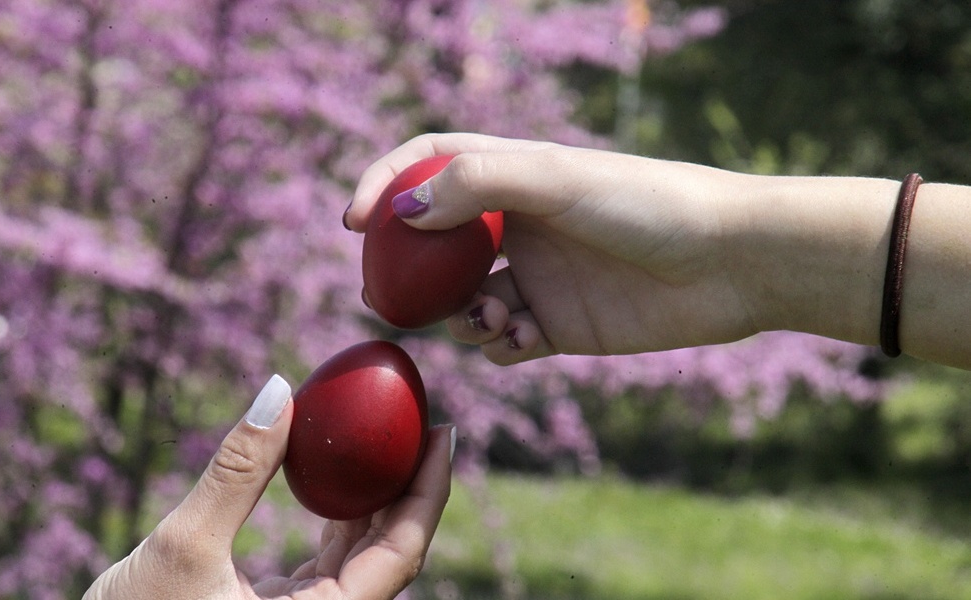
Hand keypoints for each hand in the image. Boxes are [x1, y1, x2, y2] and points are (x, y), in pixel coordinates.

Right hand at [84, 375, 453, 599]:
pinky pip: (329, 562)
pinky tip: (336, 476)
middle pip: (391, 550)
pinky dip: (337, 516)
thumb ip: (236, 472)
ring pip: (361, 556)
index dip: (430, 490)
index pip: (401, 553)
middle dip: (411, 484)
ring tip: (388, 437)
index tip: (445, 430)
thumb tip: (279, 391)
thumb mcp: (182, 548)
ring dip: (375, 497)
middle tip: (424, 420)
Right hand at [346, 133, 758, 363]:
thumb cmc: (647, 203)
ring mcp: (538, 278)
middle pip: (436, 248)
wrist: (728, 263)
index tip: (353, 221)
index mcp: (516, 177)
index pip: (430, 167)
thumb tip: (404, 211)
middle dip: (408, 274)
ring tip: (492, 318)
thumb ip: (477, 185)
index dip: (386, 186)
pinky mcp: (559, 326)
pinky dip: (499, 347)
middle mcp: (520, 226)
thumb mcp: (557, 180)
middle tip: (386, 298)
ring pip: (464, 303)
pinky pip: (504, 343)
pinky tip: (525, 339)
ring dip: (459, 317)